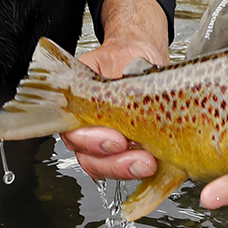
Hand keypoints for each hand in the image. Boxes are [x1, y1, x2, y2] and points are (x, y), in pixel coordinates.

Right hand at [62, 0, 166, 182]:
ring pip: (105, 166)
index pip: (73, 130)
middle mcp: (87, 125)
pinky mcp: (126, 149)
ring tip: (148, 164)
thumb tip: (131, 78)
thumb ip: (123, 71)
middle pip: (88, 156)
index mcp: (78, 102)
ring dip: (126, 170)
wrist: (143, 59)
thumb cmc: (128, 56)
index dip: (90, 140)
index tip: (115, 139)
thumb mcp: (124, 56)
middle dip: (113, 162)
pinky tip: (154, 166)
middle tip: (137, 159)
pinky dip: (137, 171)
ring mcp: (105, 140)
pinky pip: (125, 168)